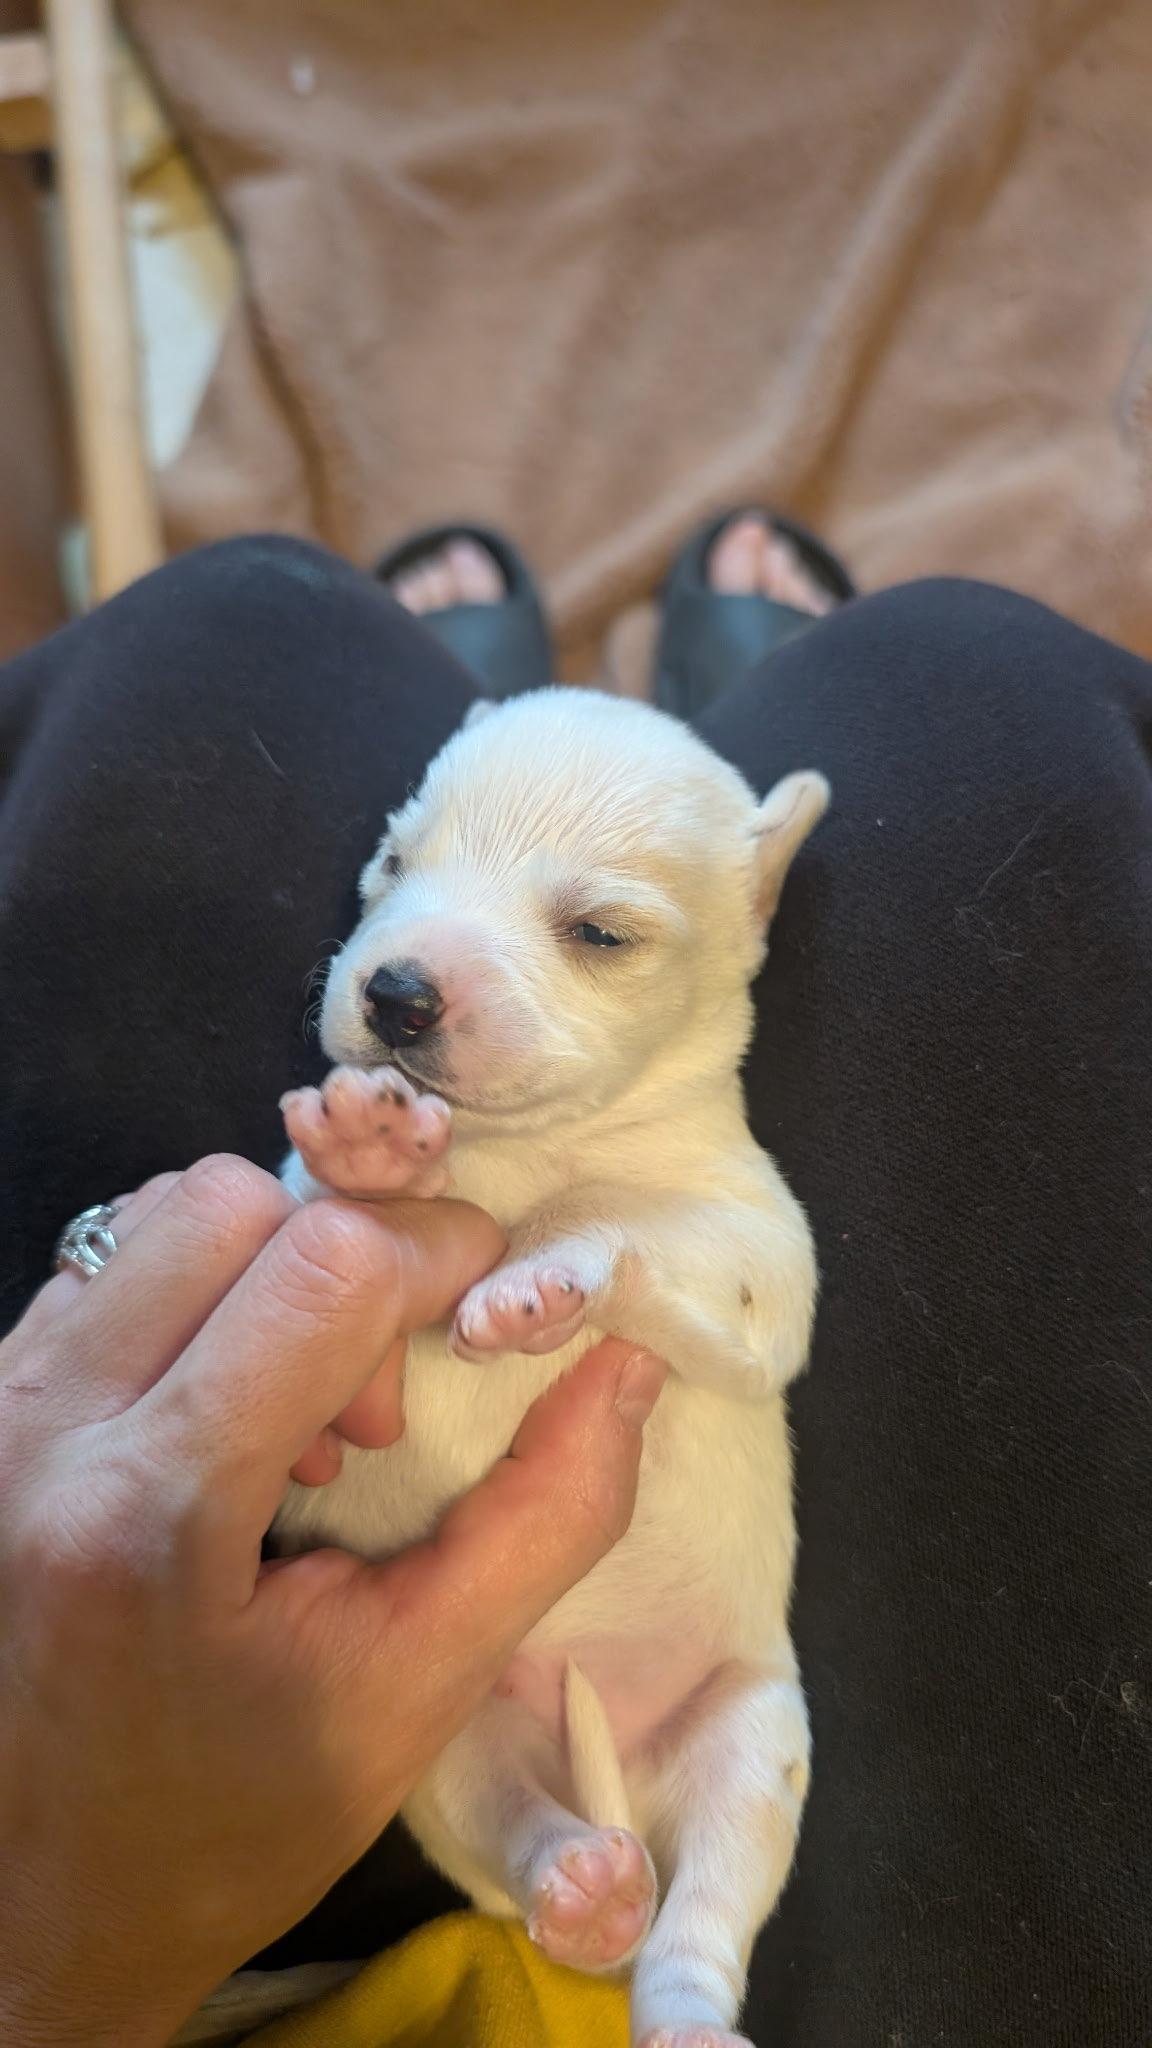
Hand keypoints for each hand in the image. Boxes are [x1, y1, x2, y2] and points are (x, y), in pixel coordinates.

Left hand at [0, 1157, 665, 2047]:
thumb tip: (626, 1360)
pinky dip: (201, 1300)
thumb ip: (548, 1516)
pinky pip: (113, 1265)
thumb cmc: (232, 1815)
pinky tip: (225, 1419)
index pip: (326, 1263)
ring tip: (296, 1421)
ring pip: (166, 1215)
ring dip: (270, 1277)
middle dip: (347, 1264)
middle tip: (373, 1408)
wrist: (42, 1897)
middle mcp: (39, 1428)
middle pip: (234, 1204)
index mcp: (150, 1512)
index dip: (440, 1258)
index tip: (482, 1323)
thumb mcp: (420, 1687)